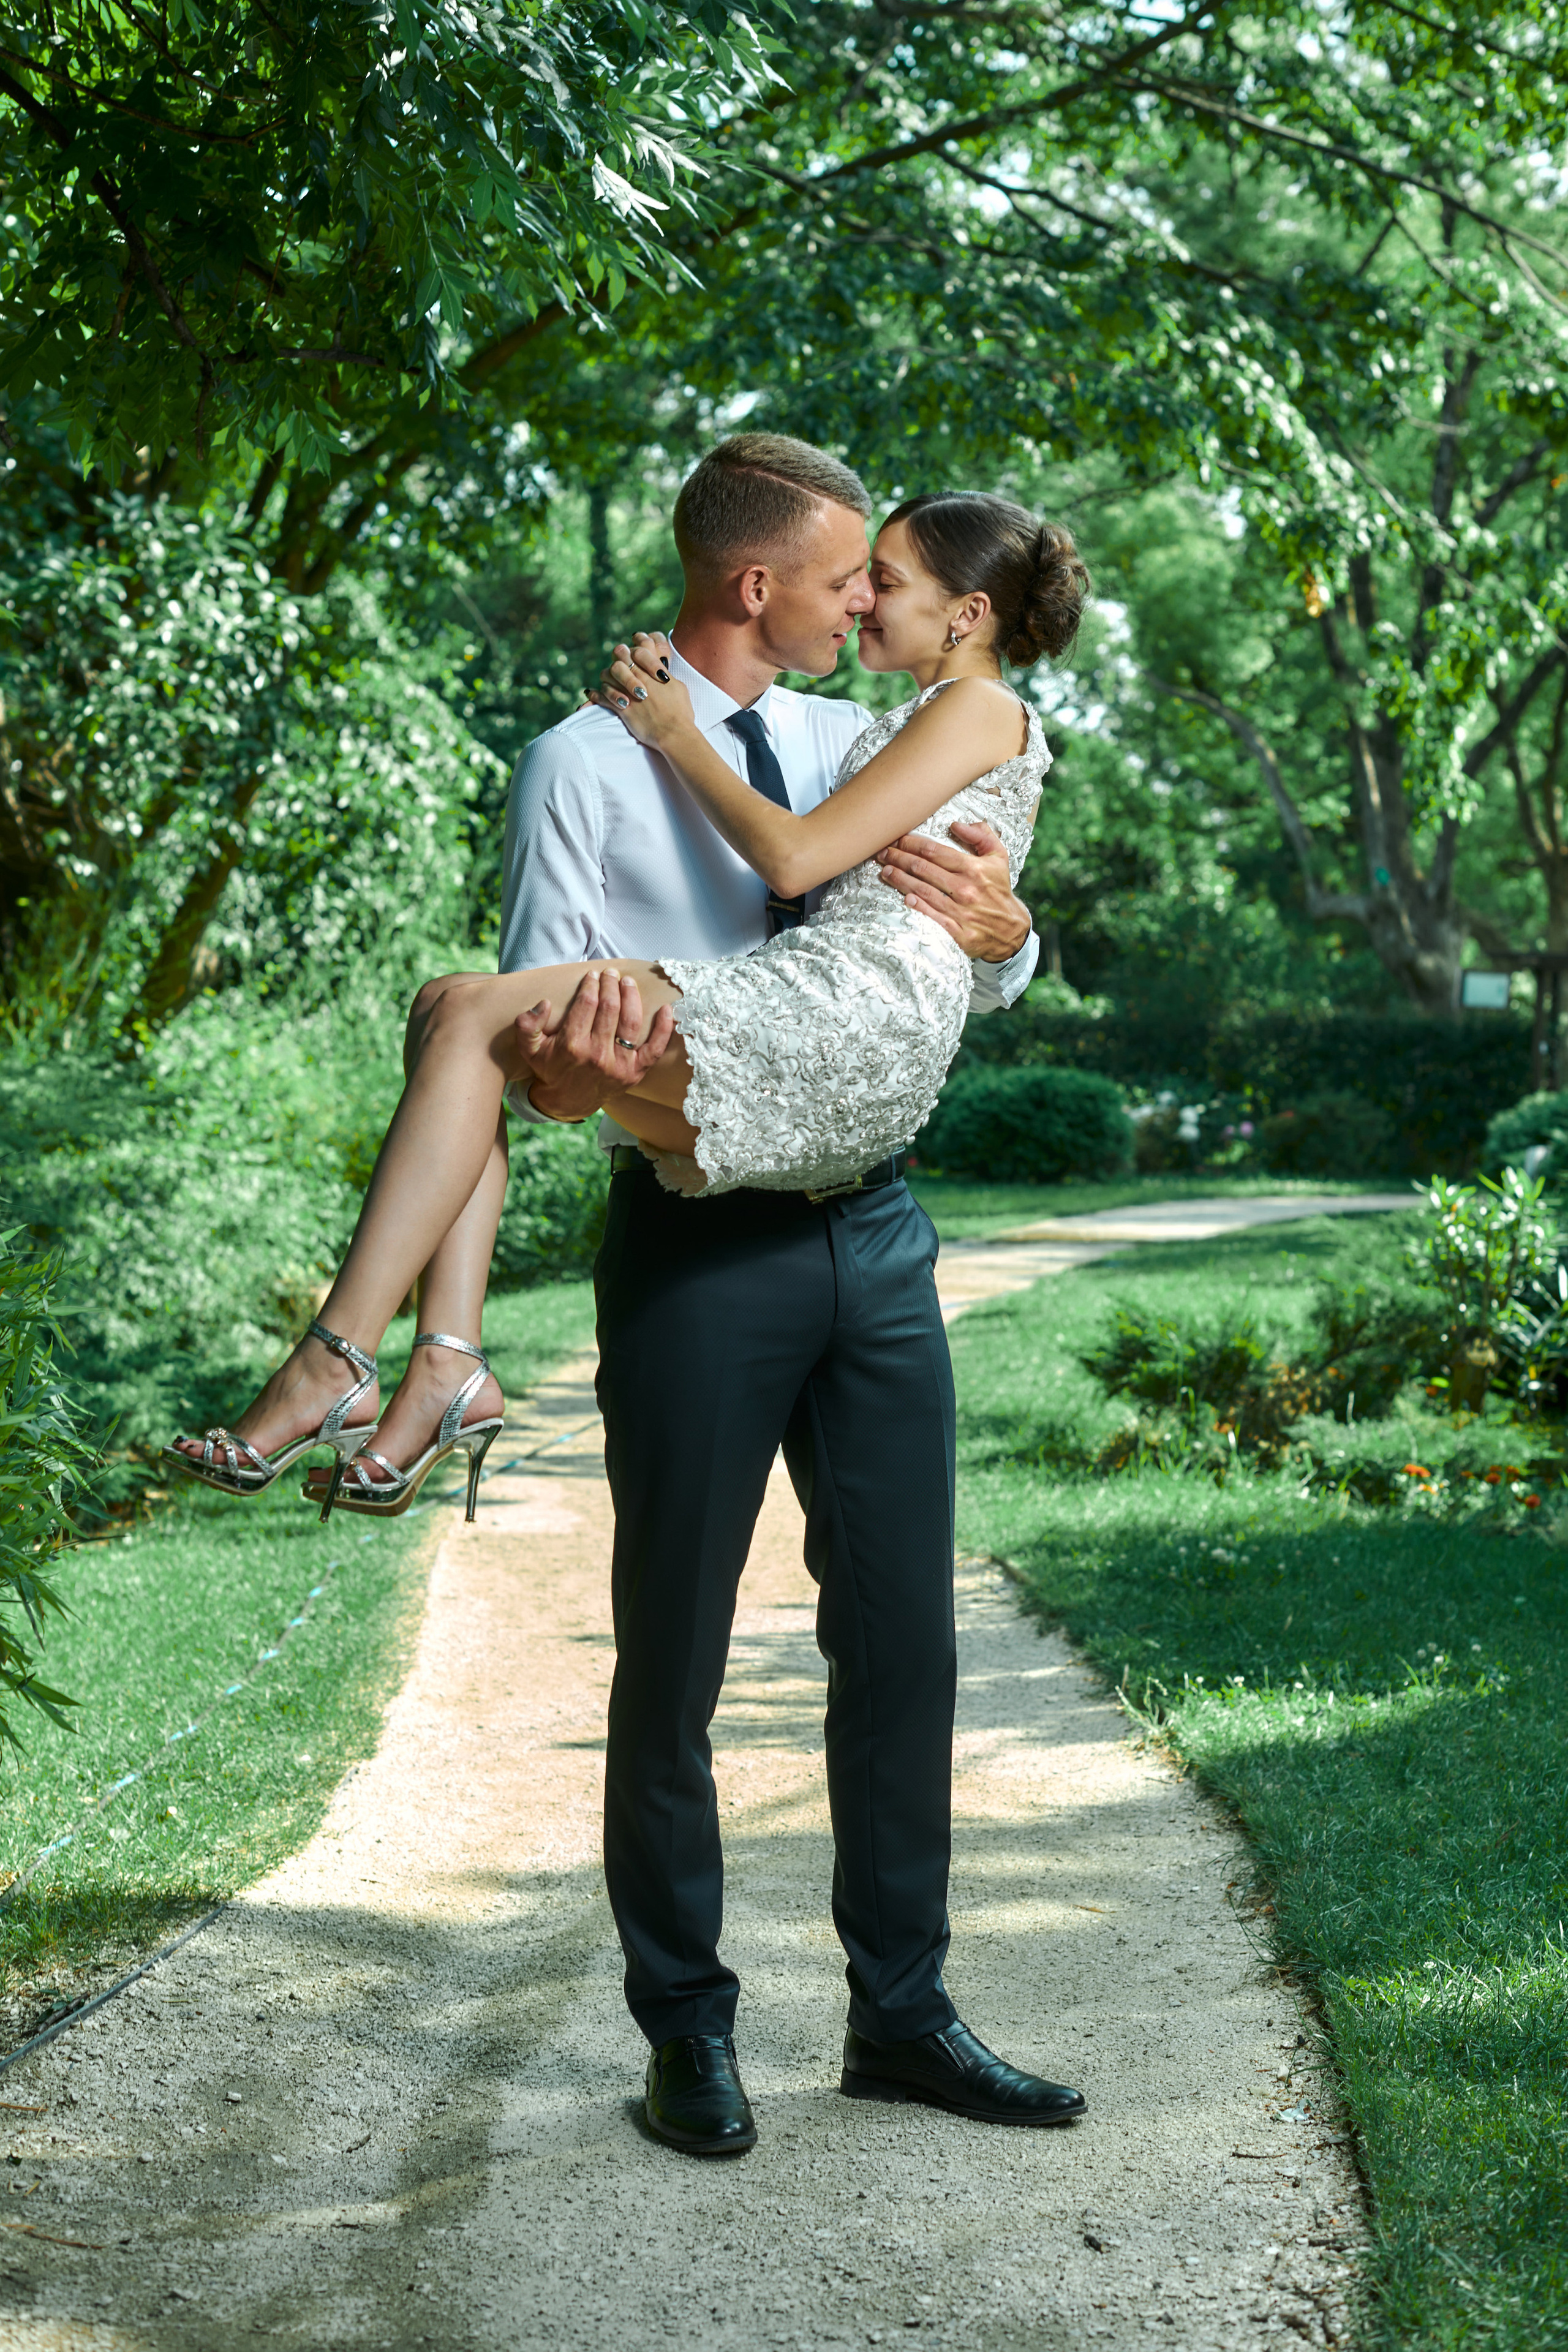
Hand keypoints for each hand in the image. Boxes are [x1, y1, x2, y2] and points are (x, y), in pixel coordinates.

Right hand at [515, 970, 676, 1122]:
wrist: (568, 1102)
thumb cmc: (551, 1069)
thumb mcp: (530, 1049)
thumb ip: (528, 1025)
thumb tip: (544, 1003)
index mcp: (572, 1046)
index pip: (587, 1005)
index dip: (591, 985)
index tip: (593, 976)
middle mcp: (597, 1055)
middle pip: (610, 1008)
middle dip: (611, 985)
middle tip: (611, 973)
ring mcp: (619, 1065)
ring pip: (631, 1022)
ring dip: (631, 996)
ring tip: (627, 982)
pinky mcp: (635, 1073)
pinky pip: (655, 1049)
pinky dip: (663, 1028)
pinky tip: (666, 1009)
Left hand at [586, 632, 692, 748]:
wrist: (673, 732)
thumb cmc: (680, 712)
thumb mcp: (678, 687)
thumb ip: (666, 676)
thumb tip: (660, 673)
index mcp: (653, 670)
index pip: (638, 649)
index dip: (633, 649)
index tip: (632, 654)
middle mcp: (638, 678)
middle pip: (619, 658)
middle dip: (617, 660)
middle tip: (618, 665)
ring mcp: (628, 692)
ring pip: (607, 675)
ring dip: (607, 677)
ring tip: (609, 681)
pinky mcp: (621, 708)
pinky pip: (601, 697)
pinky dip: (595, 695)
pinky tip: (591, 693)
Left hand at [876, 820, 1031, 962]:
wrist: (1010, 929)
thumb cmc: (999, 890)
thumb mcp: (999, 857)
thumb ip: (981, 835)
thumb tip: (957, 824)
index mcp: (973, 868)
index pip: (934, 851)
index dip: (911, 843)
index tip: (897, 839)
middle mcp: (965, 888)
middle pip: (923, 869)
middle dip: (899, 858)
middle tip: (882, 852)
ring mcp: (961, 911)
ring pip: (923, 891)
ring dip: (900, 880)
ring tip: (885, 870)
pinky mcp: (958, 932)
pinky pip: (933, 917)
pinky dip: (918, 907)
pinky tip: (904, 897)